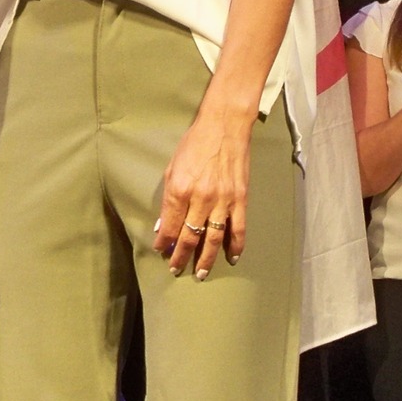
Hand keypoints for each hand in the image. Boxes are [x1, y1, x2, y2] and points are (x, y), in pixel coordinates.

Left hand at [150, 109, 249, 279]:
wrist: (224, 127)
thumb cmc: (194, 144)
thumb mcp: (172, 168)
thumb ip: (168, 198)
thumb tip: (163, 224)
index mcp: (180, 189)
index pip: (169, 225)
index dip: (164, 242)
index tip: (160, 250)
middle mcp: (201, 199)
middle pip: (190, 237)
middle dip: (181, 256)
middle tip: (176, 270)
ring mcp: (223, 201)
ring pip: (213, 238)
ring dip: (206, 259)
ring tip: (201, 274)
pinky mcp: (240, 199)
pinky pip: (238, 229)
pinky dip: (235, 246)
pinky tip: (231, 258)